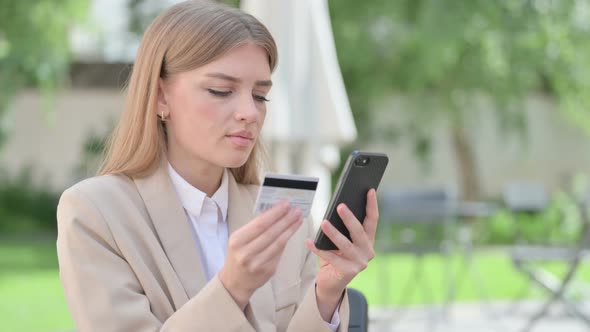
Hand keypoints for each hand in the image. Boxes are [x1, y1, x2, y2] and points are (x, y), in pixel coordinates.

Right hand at [219, 201, 303, 309]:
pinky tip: (292, 232)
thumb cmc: (237, 256)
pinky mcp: (268, 270)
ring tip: (298, 219)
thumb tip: (275, 212)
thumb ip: (254, 228)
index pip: (259, 224)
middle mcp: (246, 253)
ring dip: (290, 229)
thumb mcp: (238, 240)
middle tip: (296, 210)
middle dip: (286, 219)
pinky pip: (280, 252)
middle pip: (271, 232)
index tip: (286, 204)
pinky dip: (287, 240)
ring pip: (278, 243)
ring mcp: (258, 263)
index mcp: (237, 241)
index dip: (275, 213)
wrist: (235, 282)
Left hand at [305, 189, 378, 319]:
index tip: (370, 190)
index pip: (372, 220)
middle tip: (340, 206)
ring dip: (334, 233)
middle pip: (360, 232)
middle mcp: (367, 251)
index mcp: (368, 240)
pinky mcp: (348, 272)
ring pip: (346, 245)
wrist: (331, 282)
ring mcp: (359, 263)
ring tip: (324, 223)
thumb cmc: (335, 256)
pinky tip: (309, 241)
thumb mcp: (340, 240)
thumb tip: (336, 207)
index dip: (372, 205)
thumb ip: (342, 228)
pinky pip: (331, 258)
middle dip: (349, 218)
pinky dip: (319, 249)